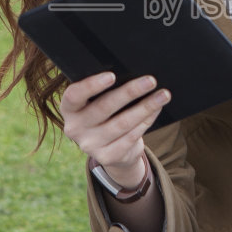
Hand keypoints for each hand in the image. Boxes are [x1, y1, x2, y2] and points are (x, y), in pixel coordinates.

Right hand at [59, 72, 170, 186]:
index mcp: (69, 109)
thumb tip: (132, 74)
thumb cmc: (105, 115)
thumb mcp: (96, 103)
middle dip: (130, 92)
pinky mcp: (107, 157)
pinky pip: (131, 137)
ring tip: (162, 95)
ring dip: (145, 107)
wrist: (111, 149)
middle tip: (150, 80)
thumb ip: (104, 91)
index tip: (112, 75)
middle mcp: (75, 128)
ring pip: (122, 123)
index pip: (74, 95)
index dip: (91, 85)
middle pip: (104, 107)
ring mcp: (90, 145)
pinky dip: (146, 121)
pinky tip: (156, 110)